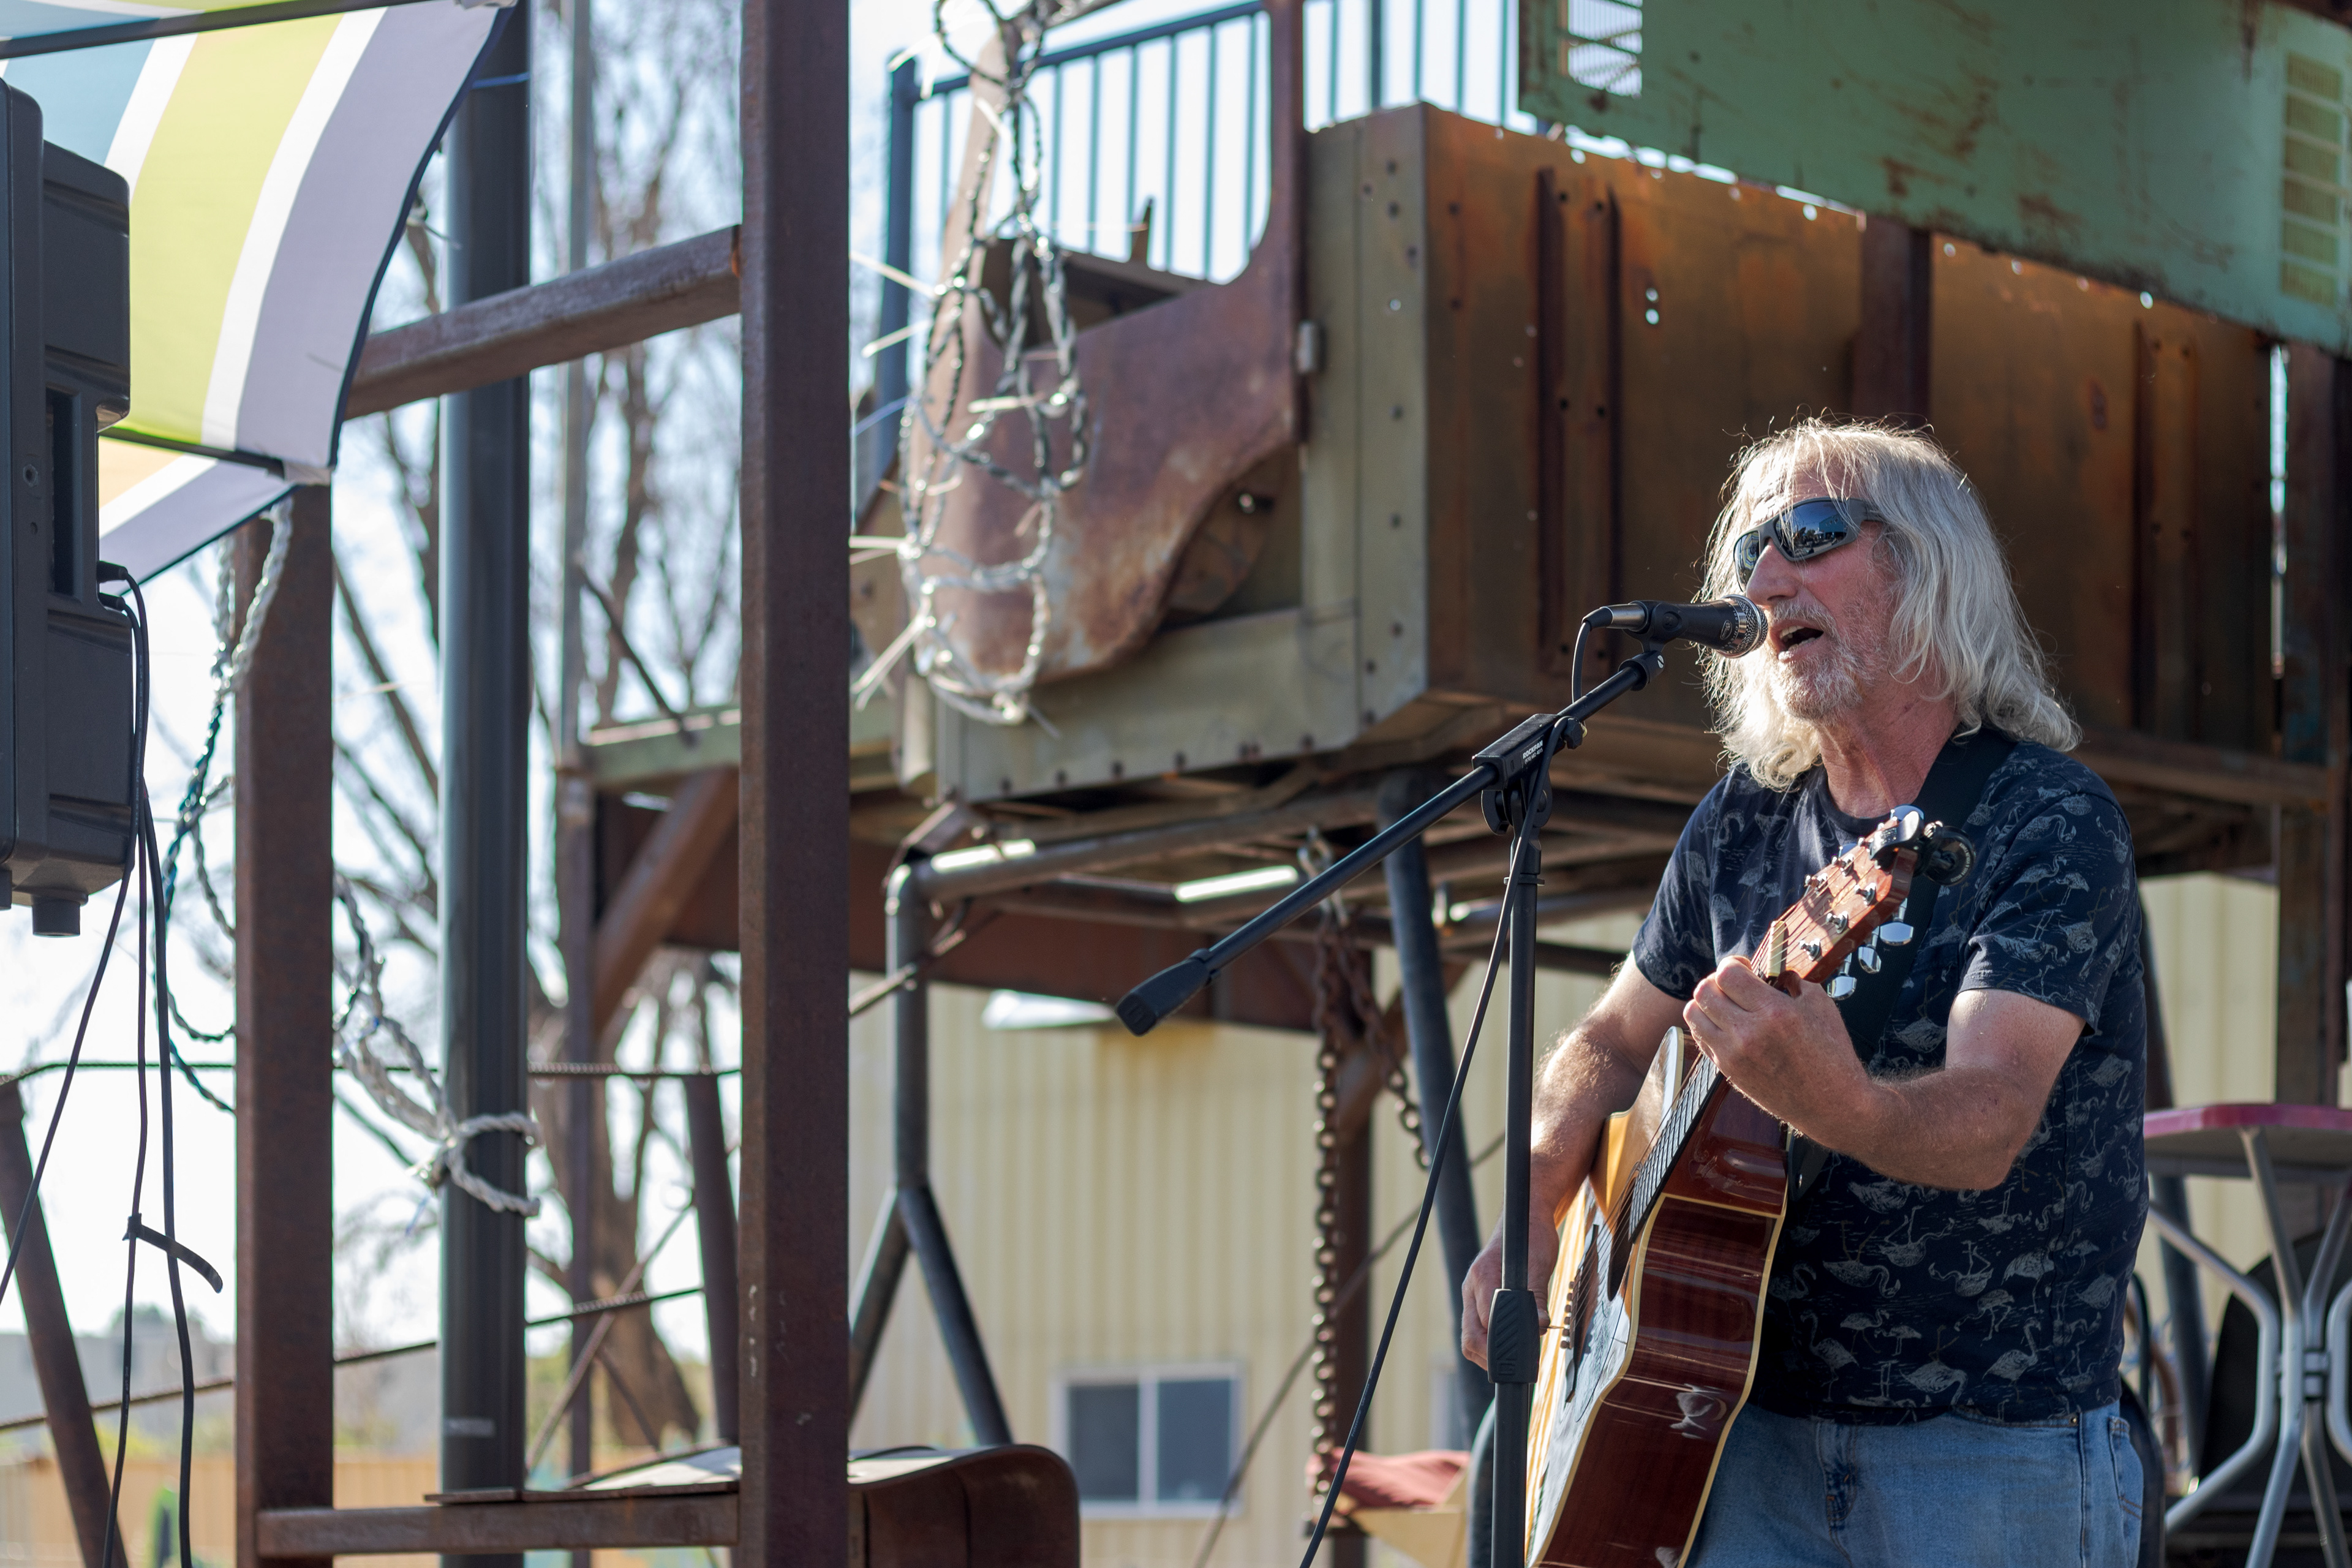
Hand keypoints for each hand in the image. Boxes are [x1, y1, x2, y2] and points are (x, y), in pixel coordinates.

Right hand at [1460, 1216, 1558, 1369]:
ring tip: (1511, 1359)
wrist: (1524, 1222)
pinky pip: (1475, 1328)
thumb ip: (1537, 1296)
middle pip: (1470, 1335)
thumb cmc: (1532, 1238)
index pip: (1486, 1321)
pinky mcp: (1476, 1299)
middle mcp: (1471, 1287)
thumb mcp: (1540, 1265)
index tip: (1521, 1355)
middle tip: (1515, 1366)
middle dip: (1489, 1356)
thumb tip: (1539, 1326)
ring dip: (1486, 1353)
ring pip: (1469, 1335)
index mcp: (1483, 1276)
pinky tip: (1506, 1347)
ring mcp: (1471, 1294)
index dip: (1503, 1343)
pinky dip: (1487, 1343)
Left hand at [1681, 957, 1872, 1137]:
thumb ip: (1794, 981)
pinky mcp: (1728, 1071)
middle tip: (1733, 984)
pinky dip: (1709, 1026)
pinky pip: (1701, 1038)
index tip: (1744, 966)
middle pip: (1704, 991)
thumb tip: (1776, 970)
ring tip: (1726, 1004)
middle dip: (1717, 980)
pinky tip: (1728, 1026)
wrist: (1833, 1105)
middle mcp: (1747, 1034)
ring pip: (1694, 1014)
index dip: (1732, 964)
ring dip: (1706, 1003)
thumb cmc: (1832, 1057)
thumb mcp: (1822, 1007)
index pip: (1727, 974)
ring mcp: (1733, 1055)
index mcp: (1774, 1012)